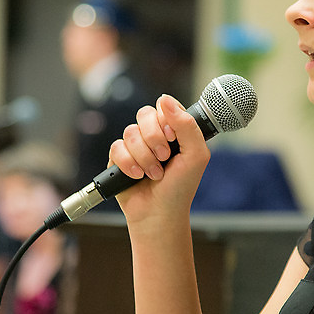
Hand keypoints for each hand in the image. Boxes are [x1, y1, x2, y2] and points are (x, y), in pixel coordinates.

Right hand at [108, 94, 209, 226]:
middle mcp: (154, 134)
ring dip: (144, 157)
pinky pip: (117, 147)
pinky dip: (128, 164)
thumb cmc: (181, 187)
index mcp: (174, 129)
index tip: (174, 138)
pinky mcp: (118, 158)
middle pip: (145, 114)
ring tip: (154, 174)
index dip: (167, 119)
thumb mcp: (196, 155)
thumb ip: (187, 125)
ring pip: (130, 132)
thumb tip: (165, 99)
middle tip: (164, 157)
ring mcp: (135, 145)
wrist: (159, 213)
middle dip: (155, 138)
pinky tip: (137, 176)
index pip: (165, 106)